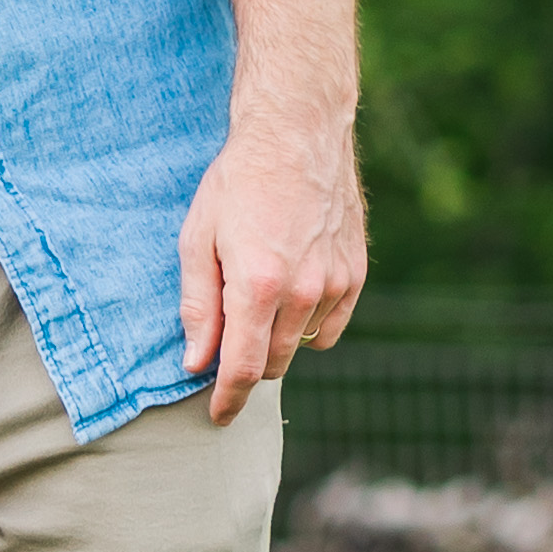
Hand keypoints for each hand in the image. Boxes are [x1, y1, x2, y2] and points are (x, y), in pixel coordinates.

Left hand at [179, 108, 366, 427]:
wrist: (298, 134)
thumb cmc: (238, 182)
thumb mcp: (197, 239)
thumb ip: (198, 307)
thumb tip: (196, 362)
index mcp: (258, 285)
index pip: (245, 368)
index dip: (228, 400)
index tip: (217, 417)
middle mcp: (304, 291)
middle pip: (274, 363)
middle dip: (247, 365)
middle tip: (225, 339)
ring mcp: (336, 284)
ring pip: (302, 346)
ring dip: (277, 339)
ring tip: (258, 294)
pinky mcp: (356, 274)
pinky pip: (330, 327)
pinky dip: (308, 324)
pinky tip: (290, 292)